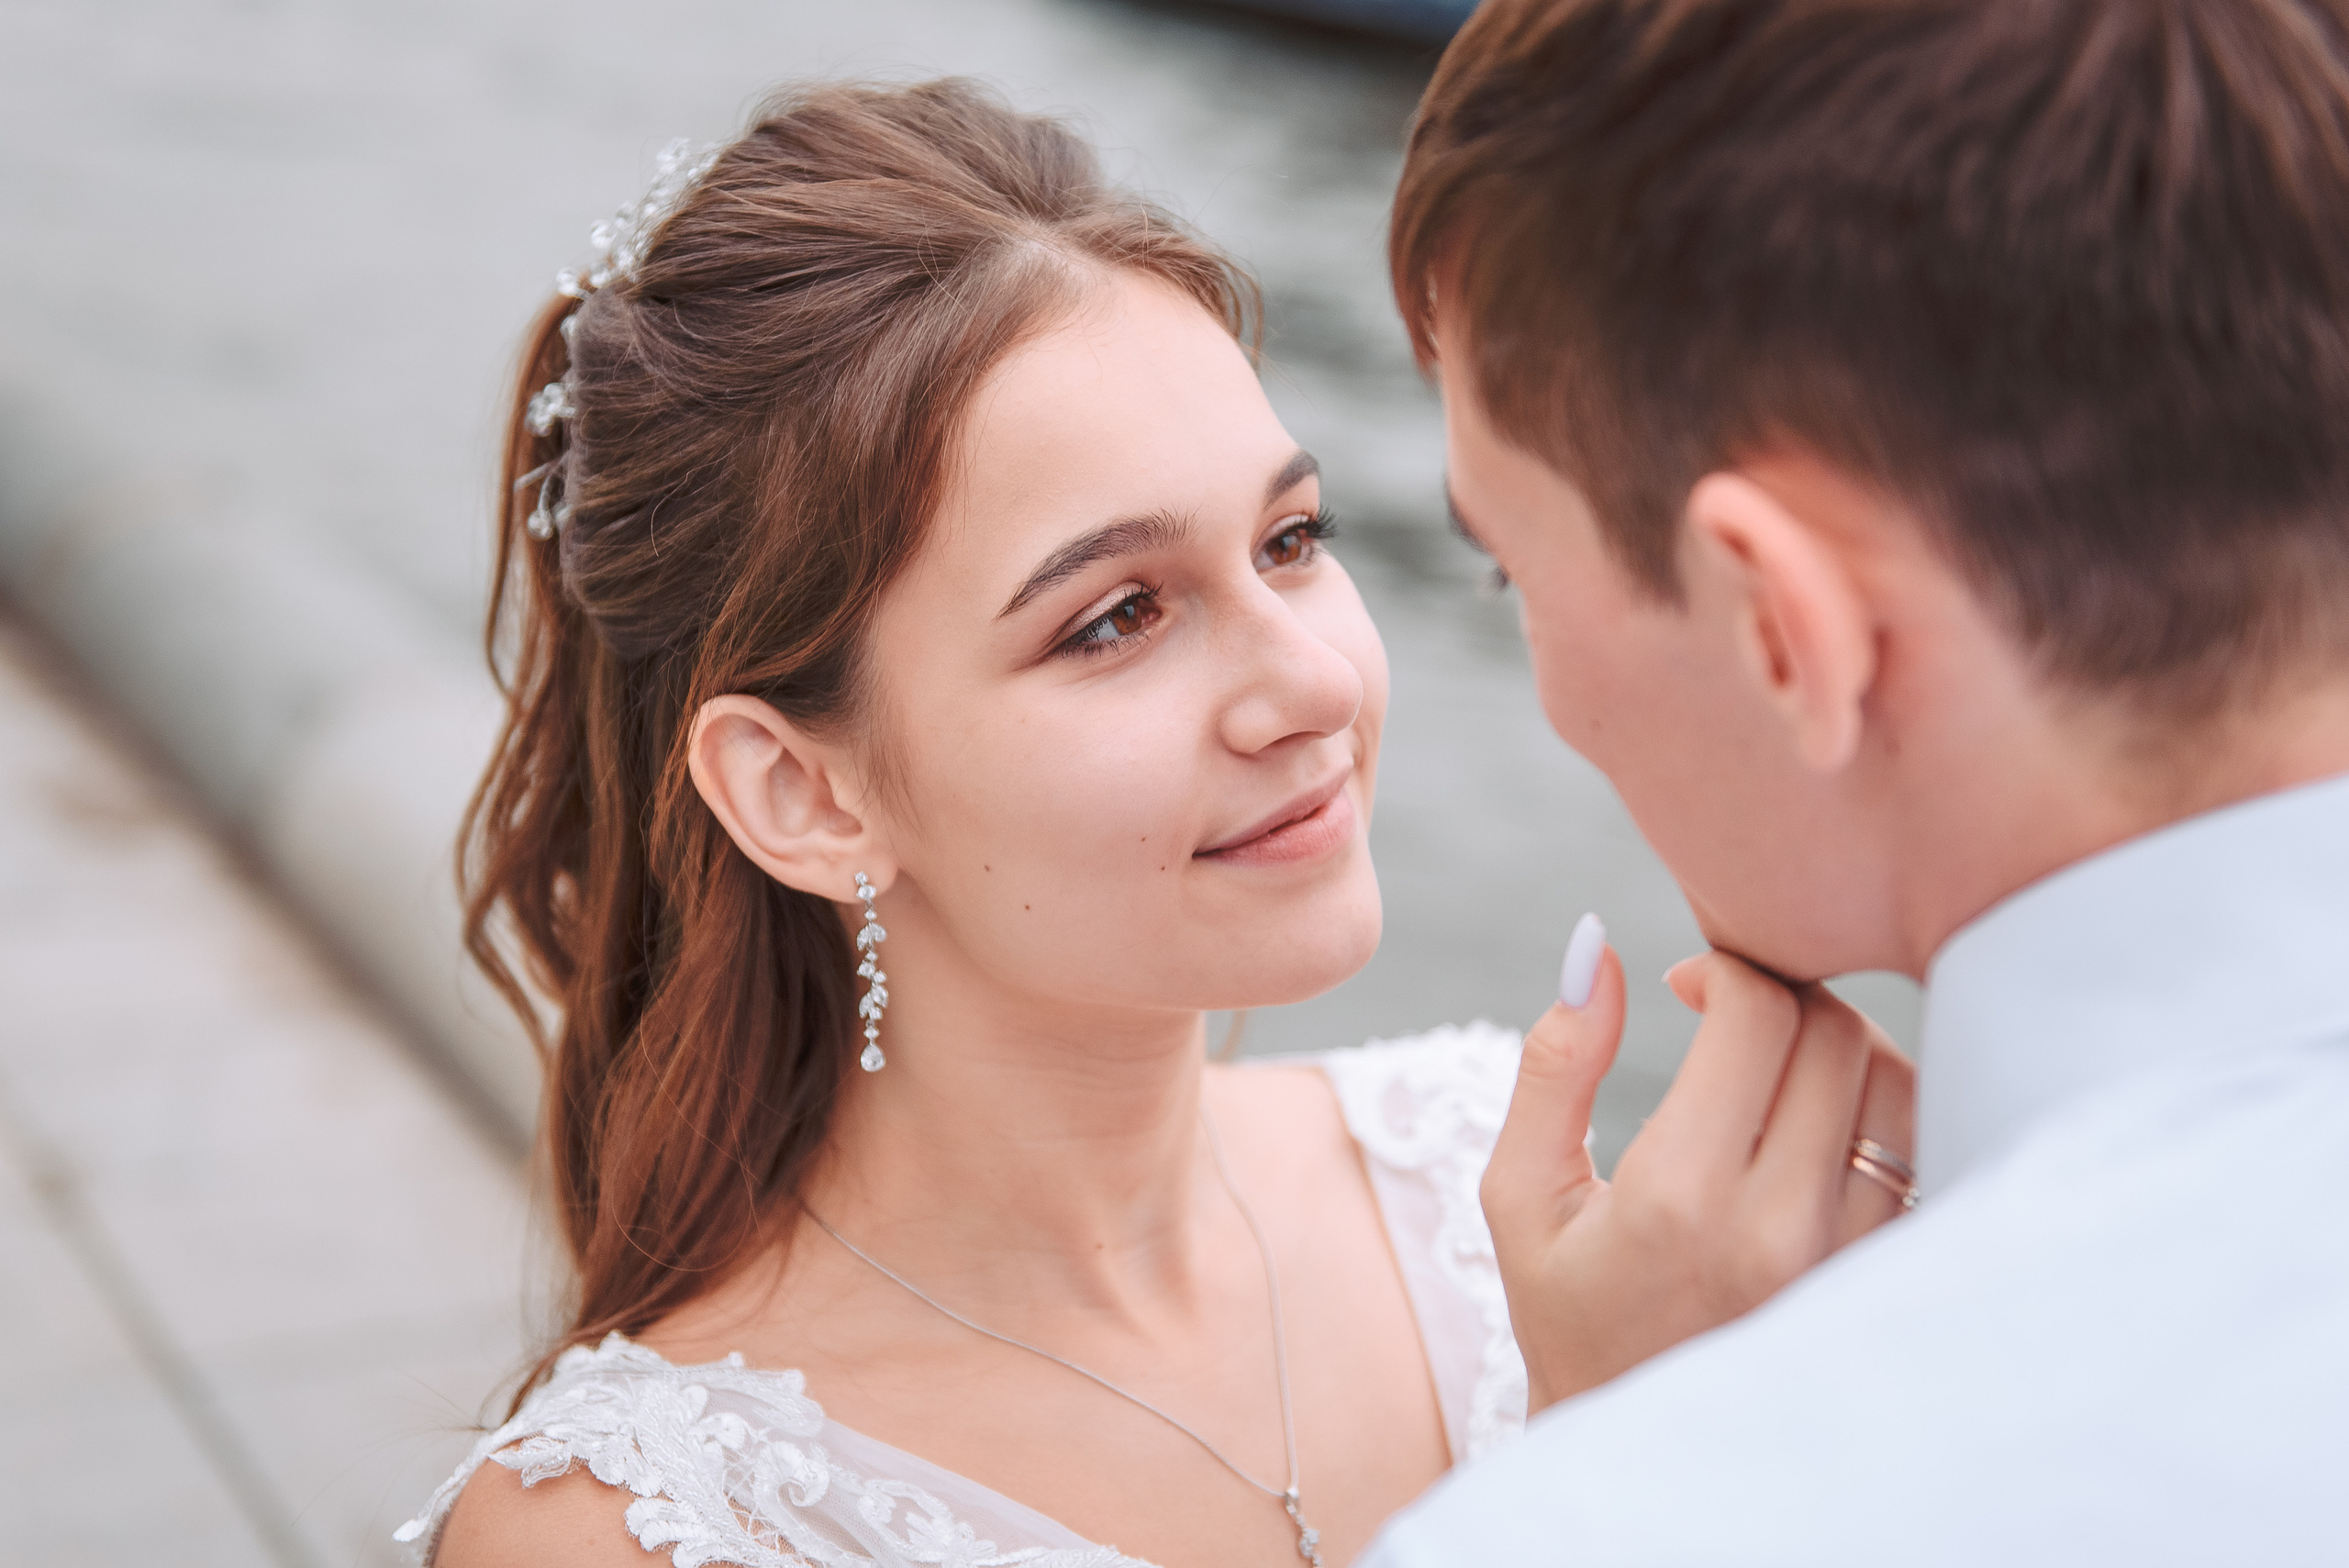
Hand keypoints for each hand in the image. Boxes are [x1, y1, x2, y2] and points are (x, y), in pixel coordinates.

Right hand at [1481, 941, 1915, 1412]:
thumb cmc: (1570, 1311)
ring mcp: (1847, 1263)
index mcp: (1679, 1198)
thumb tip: (1594, 946)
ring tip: (1784, 1068)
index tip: (1690, 984)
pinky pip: (1923, 1157)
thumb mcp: (1522, 1194)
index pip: (1758, 1016)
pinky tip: (1826, 1128)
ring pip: (1895, 1087)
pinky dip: (1883, 1117)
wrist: (1645, 1451)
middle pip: (1836, 1035)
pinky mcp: (1888, 1283)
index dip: (1726, 969)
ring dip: (1840, 1050)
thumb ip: (1556, 1067)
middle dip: (1785, 998)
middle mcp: (1778, 1230)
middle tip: (1738, 1017)